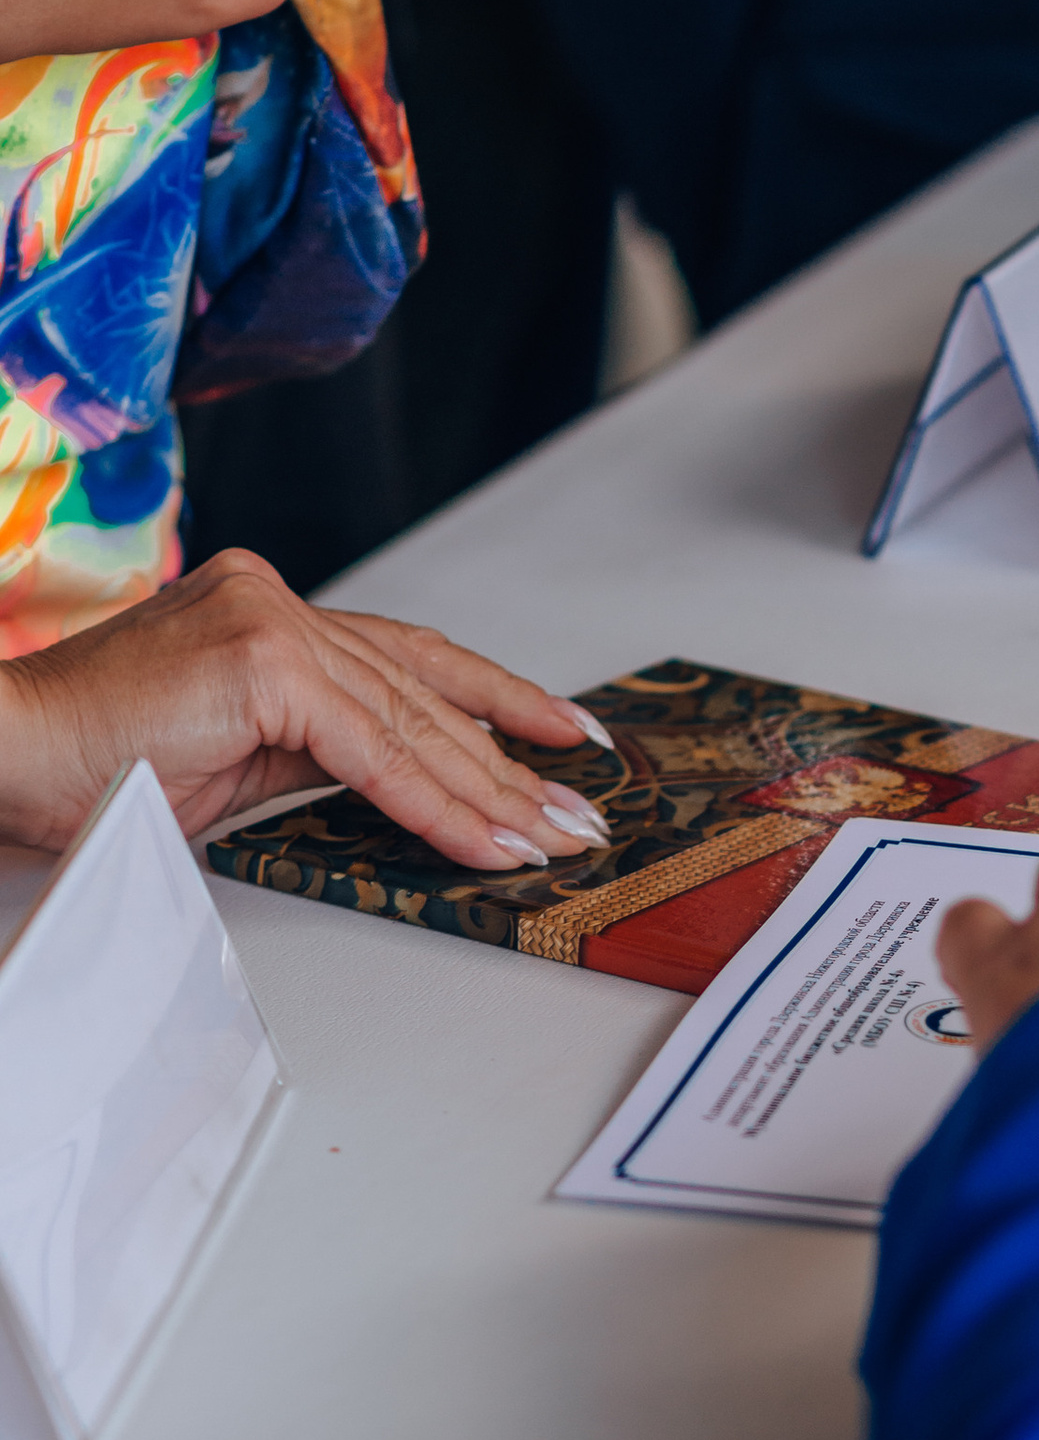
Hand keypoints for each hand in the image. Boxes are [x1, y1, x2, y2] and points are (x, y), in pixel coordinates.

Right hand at [0, 552, 609, 865]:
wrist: (4, 755)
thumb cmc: (90, 770)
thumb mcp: (232, 761)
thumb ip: (314, 754)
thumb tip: (400, 784)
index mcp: (264, 610)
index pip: (402, 661)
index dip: (492, 700)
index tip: (558, 735)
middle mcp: (273, 600)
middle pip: (422, 691)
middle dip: (512, 759)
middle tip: (580, 807)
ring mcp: (268, 621)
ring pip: (412, 722)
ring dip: (493, 791)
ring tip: (554, 834)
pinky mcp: (262, 662)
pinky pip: (377, 752)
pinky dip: (439, 804)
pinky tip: (490, 839)